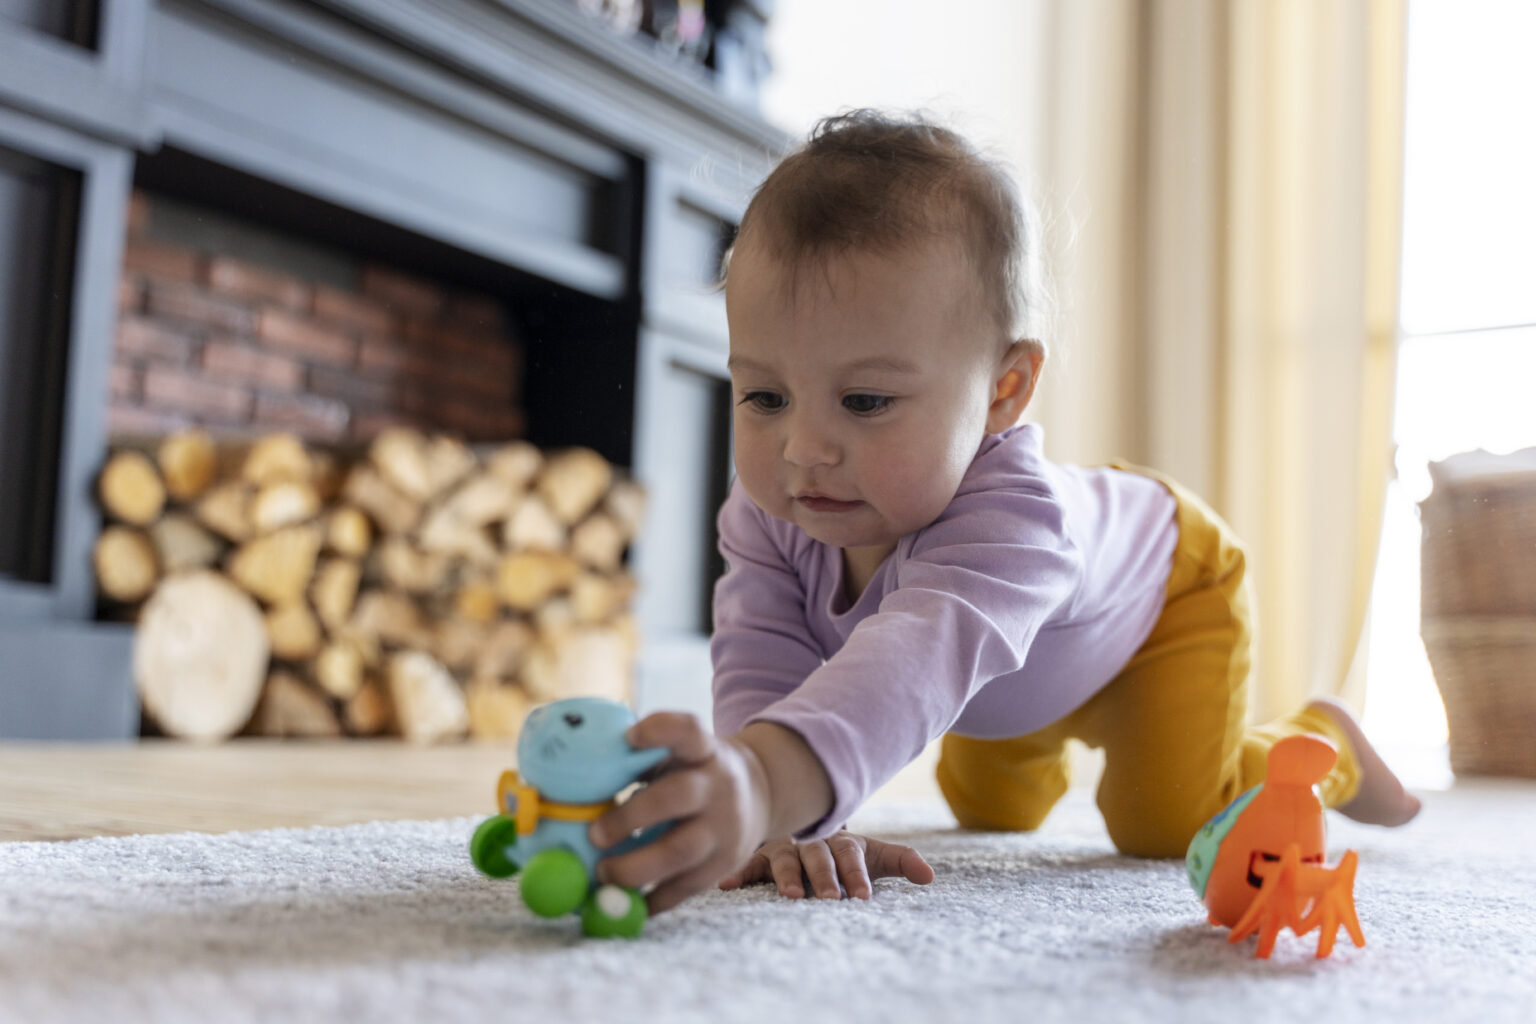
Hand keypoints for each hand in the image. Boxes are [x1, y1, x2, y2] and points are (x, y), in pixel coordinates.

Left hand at [588, 712, 772, 914]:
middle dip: (631, 817)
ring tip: (602, 873)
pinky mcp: (724, 864)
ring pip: (681, 852)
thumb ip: (643, 761)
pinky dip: (651, 899)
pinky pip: (685, 888)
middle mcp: (719, 786)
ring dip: (635, 868)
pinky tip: (625, 901)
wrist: (759, 794)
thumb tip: (579, 778)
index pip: (689, 731)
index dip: (660, 730)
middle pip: (679, 796)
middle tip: (594, 836)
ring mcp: (725, 828)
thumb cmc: (696, 773)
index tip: (629, 736)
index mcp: (704, 751)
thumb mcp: (681, 754)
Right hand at [718, 830, 934, 899]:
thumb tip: (930, 876)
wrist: (808, 826)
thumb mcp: (872, 854)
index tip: (863, 898)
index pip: (851, 856)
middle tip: (830, 899)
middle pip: (818, 857)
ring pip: (785, 859)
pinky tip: (727, 885)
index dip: (856, 876)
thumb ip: (900, 861)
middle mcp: (812, 842)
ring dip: (786, 877)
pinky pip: (748, 864)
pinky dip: (738, 873)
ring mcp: (784, 847)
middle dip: (824, 878)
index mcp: (840, 842)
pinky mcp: (760, 856)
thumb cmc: (843, 853)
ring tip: (791, 896)